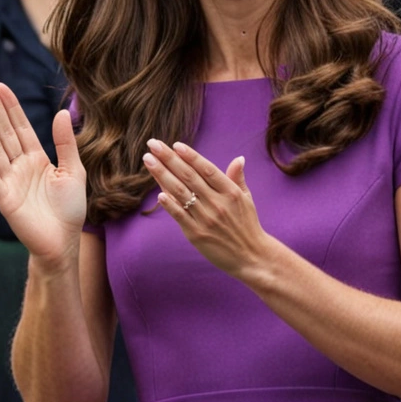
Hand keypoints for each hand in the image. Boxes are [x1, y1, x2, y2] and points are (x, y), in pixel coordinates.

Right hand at [0, 80, 86, 264]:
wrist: (63, 242)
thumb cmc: (69, 209)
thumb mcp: (73, 171)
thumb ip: (65, 143)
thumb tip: (60, 113)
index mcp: (36, 157)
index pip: (20, 126)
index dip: (10, 106)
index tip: (0, 85)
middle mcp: (19, 165)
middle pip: (4, 131)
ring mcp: (10, 181)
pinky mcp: (5, 200)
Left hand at [143, 140, 273, 276]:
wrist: (252, 257)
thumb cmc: (247, 225)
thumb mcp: (247, 199)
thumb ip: (237, 178)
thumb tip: (238, 158)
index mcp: (230, 192)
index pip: (207, 169)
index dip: (191, 156)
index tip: (175, 144)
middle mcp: (218, 203)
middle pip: (189, 176)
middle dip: (169, 158)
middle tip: (153, 144)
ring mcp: (206, 219)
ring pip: (180, 192)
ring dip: (162, 174)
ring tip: (148, 160)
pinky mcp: (197, 235)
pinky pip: (180, 216)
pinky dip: (169, 205)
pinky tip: (158, 193)